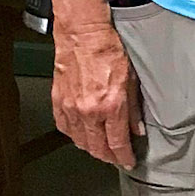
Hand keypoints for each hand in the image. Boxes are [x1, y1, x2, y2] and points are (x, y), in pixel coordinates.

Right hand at [51, 20, 143, 168]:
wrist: (82, 34)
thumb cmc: (108, 49)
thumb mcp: (131, 79)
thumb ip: (134, 108)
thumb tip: (136, 129)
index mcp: (111, 106)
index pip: (117, 143)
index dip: (124, 157)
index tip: (128, 161)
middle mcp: (89, 111)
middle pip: (97, 148)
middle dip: (109, 157)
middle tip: (116, 157)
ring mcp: (71, 108)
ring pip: (80, 141)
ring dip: (91, 148)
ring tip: (101, 148)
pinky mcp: (58, 101)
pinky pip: (64, 127)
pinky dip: (74, 135)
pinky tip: (81, 134)